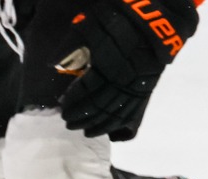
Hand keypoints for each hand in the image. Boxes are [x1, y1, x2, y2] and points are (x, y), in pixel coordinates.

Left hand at [60, 0, 198, 140]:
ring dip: (97, 124)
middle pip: (97, 106)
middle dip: (81, 116)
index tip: (61, 107)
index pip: (84, 91)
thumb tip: (51, 64)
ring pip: (114, 113)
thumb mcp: (90, 25)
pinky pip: (131, 112)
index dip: (72, 102)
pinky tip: (107, 128)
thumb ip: (70, 45)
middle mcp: (121, 80)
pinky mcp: (146, 88)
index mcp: (105, 66)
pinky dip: (117, 122)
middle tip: (67, 123)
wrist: (157, 19)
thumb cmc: (120, 20)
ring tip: (84, 130)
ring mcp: (135, 86)